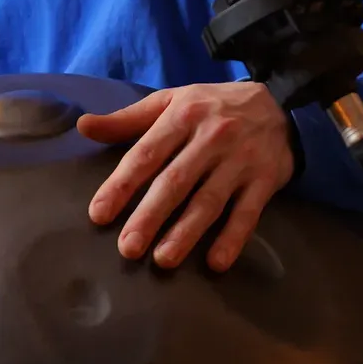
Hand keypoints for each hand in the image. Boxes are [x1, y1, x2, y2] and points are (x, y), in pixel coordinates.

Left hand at [75, 82, 293, 272]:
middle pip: (175, 181)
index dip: (121, 185)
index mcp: (183, 115)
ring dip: (186, 232)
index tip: (99, 214)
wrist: (279, 101)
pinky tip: (216, 262)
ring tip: (163, 260)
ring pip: (209, 200)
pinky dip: (233, 238)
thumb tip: (83, 126)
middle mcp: (211, 137)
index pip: (146, 153)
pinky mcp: (265, 179)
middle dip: (150, 216)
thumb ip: (127, 119)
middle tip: (127, 248)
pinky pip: (248, 213)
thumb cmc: (213, 106)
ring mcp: (240, 160)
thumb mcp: (171, 101)